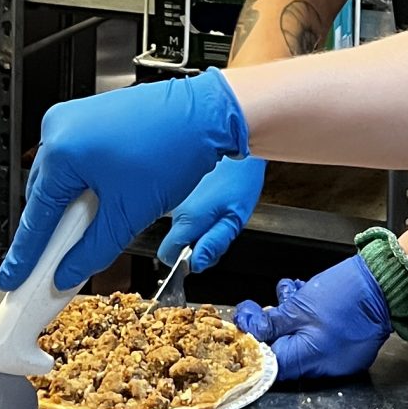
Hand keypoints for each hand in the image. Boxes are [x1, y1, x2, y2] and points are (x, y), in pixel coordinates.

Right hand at [0, 72, 247, 292]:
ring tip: (81, 236)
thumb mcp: (128, 214)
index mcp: (61, 150)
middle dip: (50, 231)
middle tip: (51, 266)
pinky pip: (72, 160)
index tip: (13, 278)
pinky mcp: (88, 117)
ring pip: (59, 178)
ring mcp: (72, 118)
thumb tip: (68, 273)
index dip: (25, 255)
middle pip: (43, 196)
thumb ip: (92, 251)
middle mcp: (59, 128)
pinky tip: (95, 205)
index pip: (36, 216)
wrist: (206, 115)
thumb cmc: (173, 149)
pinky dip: (79, 186)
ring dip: (68, 208)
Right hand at [159, 154, 266, 273]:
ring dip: (199, 227)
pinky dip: (197, 213)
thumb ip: (214, 244)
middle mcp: (175, 208)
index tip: (202, 253)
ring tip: (220, 211)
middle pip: (176, 242)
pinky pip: (183, 212)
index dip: (183, 261)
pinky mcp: (179, 189)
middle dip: (196, 244)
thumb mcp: (234, 219)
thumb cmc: (240, 180)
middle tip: (221, 228)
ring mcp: (175, 197)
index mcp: (187, 219)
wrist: (237, 143)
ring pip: (181, 227)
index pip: (167, 254)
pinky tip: (213, 201)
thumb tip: (195, 265)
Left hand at [235, 255, 391, 382]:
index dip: (255, 342)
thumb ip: (271, 323)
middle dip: (275, 328)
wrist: (385, 285)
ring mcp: (338, 359)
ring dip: (293, 320)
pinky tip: (310, 299)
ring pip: (303, 344)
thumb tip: (250, 328)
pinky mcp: (348, 348)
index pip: (270, 363)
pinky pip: (321, 341)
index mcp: (308, 360)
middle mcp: (324, 367)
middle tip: (272, 306)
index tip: (250, 323)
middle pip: (287, 353)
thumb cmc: (345, 295)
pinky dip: (312, 324)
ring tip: (294, 294)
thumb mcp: (299, 306)